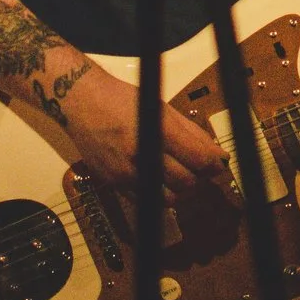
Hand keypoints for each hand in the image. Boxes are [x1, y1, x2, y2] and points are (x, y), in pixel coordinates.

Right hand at [56, 63, 228, 196]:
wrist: (80, 103)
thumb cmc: (121, 100)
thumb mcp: (160, 108)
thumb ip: (190, 133)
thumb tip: (216, 153)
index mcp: (155, 131)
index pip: (197, 159)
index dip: (214, 165)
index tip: (219, 164)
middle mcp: (140, 155)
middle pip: (186, 183)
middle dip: (198, 177)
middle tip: (199, 168)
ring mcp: (125, 173)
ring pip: (168, 198)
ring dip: (179, 190)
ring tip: (177, 173)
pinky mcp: (113, 184)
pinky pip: (145, 200)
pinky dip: (157, 193)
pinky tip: (157, 177)